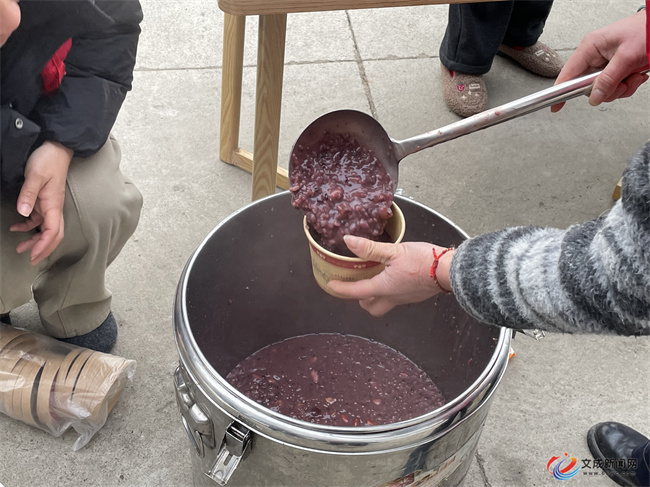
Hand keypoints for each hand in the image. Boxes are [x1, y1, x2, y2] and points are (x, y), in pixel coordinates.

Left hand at [10, 141, 72, 264]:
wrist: (56, 148)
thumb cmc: (48, 160)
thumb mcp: (35, 176)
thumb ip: (28, 195)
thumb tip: (23, 214)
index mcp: (53, 204)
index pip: (52, 232)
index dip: (44, 245)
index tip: (33, 255)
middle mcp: (54, 208)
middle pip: (53, 235)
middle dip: (43, 249)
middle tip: (30, 259)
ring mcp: (50, 205)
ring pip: (46, 229)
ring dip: (36, 240)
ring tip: (21, 248)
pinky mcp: (44, 200)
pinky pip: (39, 219)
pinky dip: (30, 227)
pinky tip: (18, 227)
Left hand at [327, 236, 454, 316]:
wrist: (451, 271)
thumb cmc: (425, 261)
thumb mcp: (394, 251)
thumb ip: (370, 248)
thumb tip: (349, 242)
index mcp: (384, 287)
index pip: (356, 292)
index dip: (341, 289)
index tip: (331, 286)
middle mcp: (393, 297)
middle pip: (371, 307)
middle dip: (361, 299)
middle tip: (355, 285)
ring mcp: (405, 298)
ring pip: (384, 304)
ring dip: (375, 296)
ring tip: (373, 278)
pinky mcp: (415, 295)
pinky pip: (397, 297)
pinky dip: (389, 290)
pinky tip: (393, 276)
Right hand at [551, 10, 648, 111]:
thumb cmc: (647, 30)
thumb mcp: (627, 57)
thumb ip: (609, 79)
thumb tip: (594, 97)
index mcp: (591, 47)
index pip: (568, 74)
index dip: (560, 91)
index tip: (556, 106)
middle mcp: (595, 56)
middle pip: (588, 86)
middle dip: (608, 89)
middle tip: (621, 84)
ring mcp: (606, 63)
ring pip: (603, 89)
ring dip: (621, 88)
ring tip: (633, 76)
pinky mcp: (616, 69)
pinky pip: (615, 86)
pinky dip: (628, 85)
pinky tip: (636, 75)